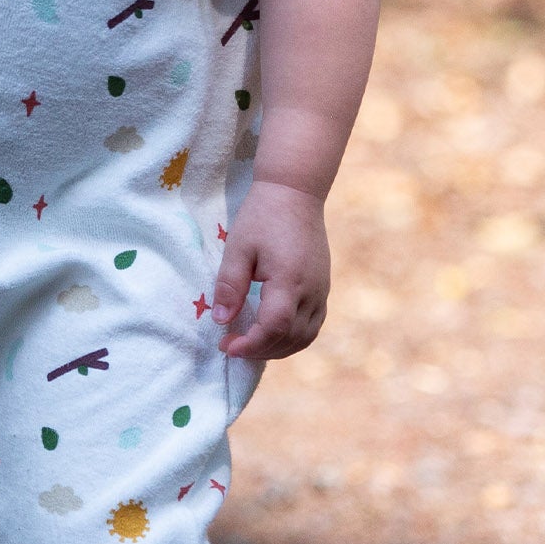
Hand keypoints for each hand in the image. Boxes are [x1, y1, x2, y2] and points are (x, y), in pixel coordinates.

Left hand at [209, 179, 328, 359]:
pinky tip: (270, 335)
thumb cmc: (262, 217)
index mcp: (290, 280)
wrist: (295, 193)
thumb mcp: (238, 248)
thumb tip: (221, 321)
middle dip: (259, 350)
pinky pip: (312, 325)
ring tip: (249, 344)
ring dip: (277, 349)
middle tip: (231, 346)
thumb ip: (230, 285)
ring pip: (305, 337)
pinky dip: (292, 338)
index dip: (251, 344)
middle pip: (291, 338)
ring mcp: (322, 291)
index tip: (226, 346)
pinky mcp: (323, 289)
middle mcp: (312, 291)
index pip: (274, 327)